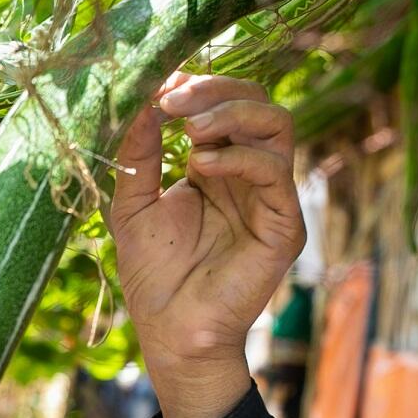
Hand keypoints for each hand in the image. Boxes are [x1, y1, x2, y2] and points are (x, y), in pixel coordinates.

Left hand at [107, 72, 303, 417]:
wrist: (171, 333)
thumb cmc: (153, 275)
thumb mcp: (133, 203)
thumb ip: (139, 152)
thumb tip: (143, 97)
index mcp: (217, 165)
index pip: (224, 103)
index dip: (196, 85)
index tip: (157, 84)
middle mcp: (249, 174)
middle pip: (257, 101)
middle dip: (215, 90)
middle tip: (173, 99)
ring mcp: (271, 196)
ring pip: (277, 124)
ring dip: (231, 114)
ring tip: (188, 129)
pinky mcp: (284, 225)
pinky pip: (276, 172)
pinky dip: (240, 157)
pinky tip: (202, 165)